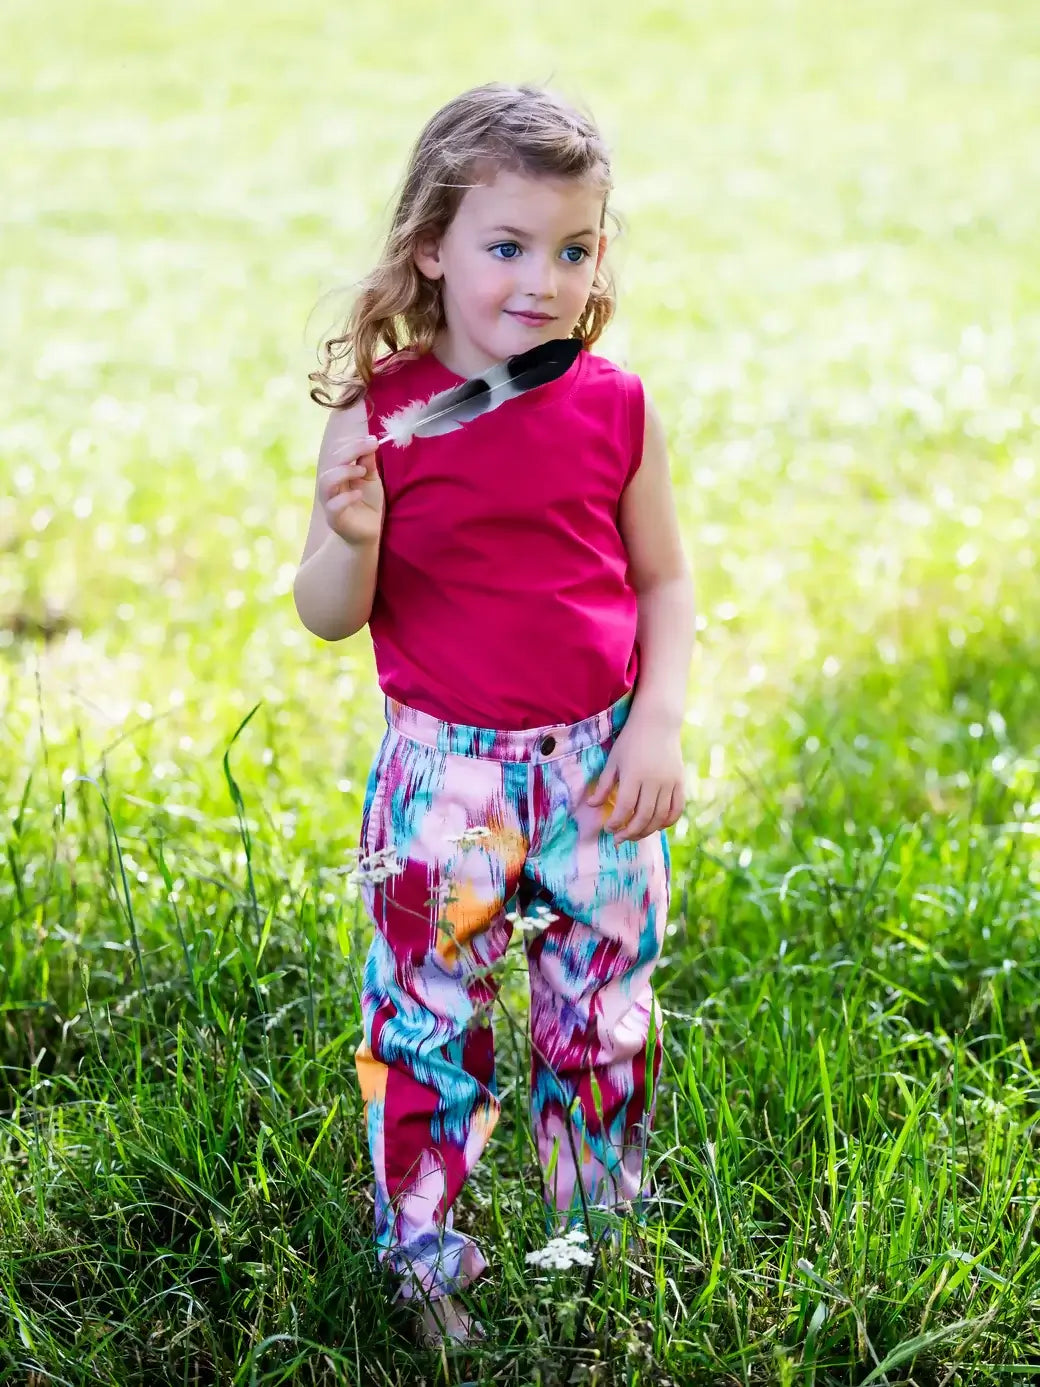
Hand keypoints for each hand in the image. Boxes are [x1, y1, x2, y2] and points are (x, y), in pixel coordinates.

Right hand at [320, 434, 384, 546]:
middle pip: (332, 462)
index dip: (354, 444)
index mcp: (337, 473)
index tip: (373, 439)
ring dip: (344, 471)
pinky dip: (346, 497)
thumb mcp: (371, 480)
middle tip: (370, 447)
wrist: (367, 533)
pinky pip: (333, 506)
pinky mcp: (334, 519)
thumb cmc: (367, 504)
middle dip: (351, 451)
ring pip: (326, 481)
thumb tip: (370, 441)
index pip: (339, 453)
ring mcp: (330, 502)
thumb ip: (368, 463)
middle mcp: (330, 485)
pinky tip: (359, 494)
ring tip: (362, 472)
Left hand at [585, 710, 685, 843]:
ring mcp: (669, 782)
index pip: (625, 807)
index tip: (608, 829)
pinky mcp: (680, 782)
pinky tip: (657, 826)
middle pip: (643, 817)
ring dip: (646, 831)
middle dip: (630, 832)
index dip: (616, 823)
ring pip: (660, 817)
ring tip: (634, 835)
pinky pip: (676, 808)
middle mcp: (653, 781)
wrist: (658, 723)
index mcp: (634, 775)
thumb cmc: (631, 740)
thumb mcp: (613, 760)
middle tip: (619, 839)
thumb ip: (604, 784)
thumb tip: (591, 805)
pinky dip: (668, 821)